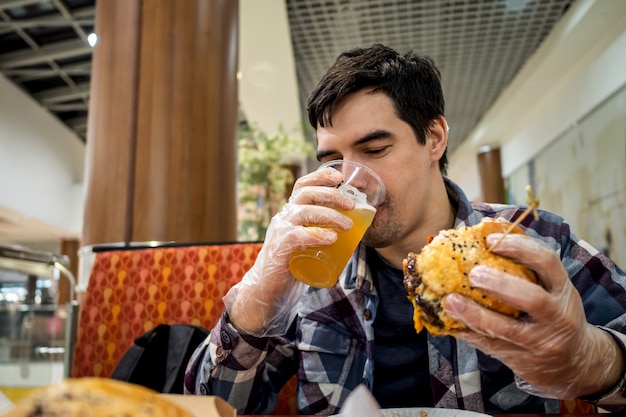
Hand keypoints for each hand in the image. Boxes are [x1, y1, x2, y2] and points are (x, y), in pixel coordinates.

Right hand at [225, 166, 355, 335]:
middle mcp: (284, 217)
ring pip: (303, 211)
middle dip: (331, 195)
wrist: (268, 290)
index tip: (340, 177)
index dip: (320, 177)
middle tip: (351, 205)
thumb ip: (322, 232)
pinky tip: (331, 238)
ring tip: (347, 225)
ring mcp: (279, 232)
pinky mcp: (279, 250)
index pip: (302, 185)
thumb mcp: (307, 242)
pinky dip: (315, 234)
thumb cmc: (292, 265)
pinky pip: (296, 235)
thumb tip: (355, 229)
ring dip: (329, 215)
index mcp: (291, 213)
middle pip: (306, 194)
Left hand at [444, 232, 623, 398]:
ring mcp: (540, 342)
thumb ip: (524, 263)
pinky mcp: (522, 360)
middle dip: (500, 284)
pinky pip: (491, 347)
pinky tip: (447, 322)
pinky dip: (468, 333)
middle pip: (533, 299)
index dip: (519, 247)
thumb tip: (484, 226)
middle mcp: (557, 315)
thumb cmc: (553, 312)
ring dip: (475, 314)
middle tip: (473, 274)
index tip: (490, 240)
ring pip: (508, 330)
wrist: (574, 363)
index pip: (548, 262)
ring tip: (450, 300)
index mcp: (563, 289)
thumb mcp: (551, 287)